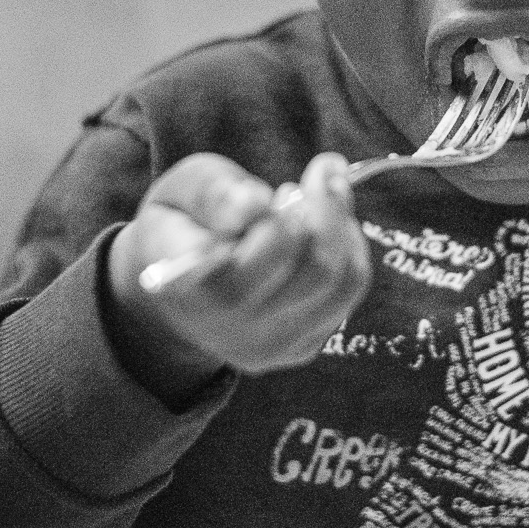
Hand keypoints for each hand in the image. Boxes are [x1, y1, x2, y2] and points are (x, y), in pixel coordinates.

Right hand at [107, 151, 370, 402]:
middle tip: (308, 180)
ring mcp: (265, 345)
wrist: (180, 279)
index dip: (274, 223)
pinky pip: (347, 292)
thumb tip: (254, 206)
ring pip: (339, 281)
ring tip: (318, 194)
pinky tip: (322, 225)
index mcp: (181, 286)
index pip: (247, 261)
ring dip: (340, 225)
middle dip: (322, 212)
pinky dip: (347, 247)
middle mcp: (224, 327)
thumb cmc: (185, 221)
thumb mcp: (181, 189)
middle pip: (311, 271)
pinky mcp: (298, 347)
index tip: (285, 188)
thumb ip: (213, 193)